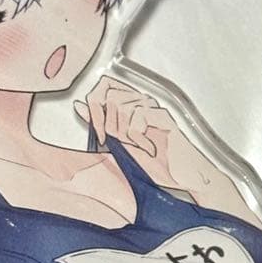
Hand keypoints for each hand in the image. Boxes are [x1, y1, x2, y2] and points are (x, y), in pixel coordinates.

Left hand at [74, 74, 210, 193]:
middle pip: (109, 94)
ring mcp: (154, 107)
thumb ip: (99, 123)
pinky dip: (138, 138)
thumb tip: (79, 106)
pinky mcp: (164, 117)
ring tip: (138, 146)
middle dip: (108, 123)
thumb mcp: (118, 143)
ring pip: (121, 105)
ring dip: (123, 132)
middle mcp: (142, 101)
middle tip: (122, 142)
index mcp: (130, 104)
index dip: (95, 107)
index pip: (104, 84)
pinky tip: (149, 148)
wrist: (182, 178)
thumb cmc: (155, 163)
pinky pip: (138, 117)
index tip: (100, 135)